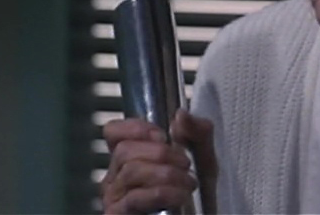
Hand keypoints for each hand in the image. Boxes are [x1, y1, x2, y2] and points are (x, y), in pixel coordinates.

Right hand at [101, 110, 217, 213]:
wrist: (205, 214)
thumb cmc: (198, 191)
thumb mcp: (204, 156)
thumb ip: (197, 131)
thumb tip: (180, 115)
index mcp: (131, 156)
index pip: (113, 132)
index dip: (134, 127)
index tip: (162, 135)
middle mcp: (116, 176)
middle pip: (124, 150)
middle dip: (161, 153)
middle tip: (186, 163)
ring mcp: (115, 198)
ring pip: (130, 172)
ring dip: (166, 174)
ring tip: (189, 183)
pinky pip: (135, 198)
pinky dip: (163, 193)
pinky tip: (180, 196)